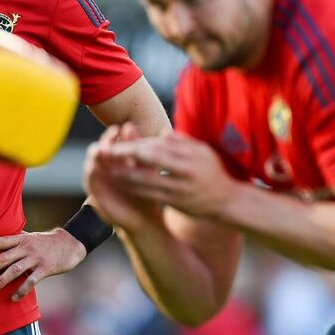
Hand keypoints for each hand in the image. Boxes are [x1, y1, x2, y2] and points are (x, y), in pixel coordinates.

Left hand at [0, 228, 86, 300]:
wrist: (72, 242)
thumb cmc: (48, 241)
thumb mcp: (32, 237)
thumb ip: (17, 240)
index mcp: (22, 239)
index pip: (1, 241)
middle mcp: (27, 248)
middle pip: (4, 258)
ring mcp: (37, 258)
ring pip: (15, 270)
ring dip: (1, 281)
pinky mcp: (46, 268)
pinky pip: (32, 280)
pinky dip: (22, 290)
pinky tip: (14, 298)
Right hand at [84, 123, 164, 231]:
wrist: (145, 218)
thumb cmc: (150, 191)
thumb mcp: (151, 170)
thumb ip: (154, 153)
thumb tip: (166, 130)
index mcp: (121, 159)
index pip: (119, 141)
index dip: (123, 133)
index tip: (129, 126)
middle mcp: (109, 167)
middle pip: (104, 147)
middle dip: (109, 140)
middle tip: (115, 133)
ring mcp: (101, 179)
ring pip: (94, 161)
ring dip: (97, 153)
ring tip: (103, 147)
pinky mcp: (95, 192)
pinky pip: (90, 180)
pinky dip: (92, 172)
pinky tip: (96, 166)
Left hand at [97, 132, 236, 221]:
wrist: (227, 201)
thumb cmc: (213, 172)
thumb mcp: (203, 151)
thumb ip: (182, 141)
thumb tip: (161, 132)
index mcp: (192, 155)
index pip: (160, 145)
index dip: (139, 142)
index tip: (122, 140)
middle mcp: (187, 171)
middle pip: (152, 159)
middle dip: (128, 154)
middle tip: (108, 150)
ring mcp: (181, 188)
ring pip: (148, 179)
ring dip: (126, 174)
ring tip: (108, 168)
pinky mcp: (176, 202)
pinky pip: (151, 194)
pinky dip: (135, 189)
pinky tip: (123, 185)